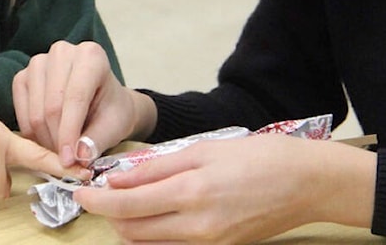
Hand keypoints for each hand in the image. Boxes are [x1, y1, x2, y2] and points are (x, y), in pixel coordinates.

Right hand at [12, 40, 156, 166]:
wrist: (102, 101)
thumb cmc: (111, 110)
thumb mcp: (114, 126)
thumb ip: (96, 140)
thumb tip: (78, 156)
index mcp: (91, 56)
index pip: (75, 97)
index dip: (70, 133)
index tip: (68, 161)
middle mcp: (62, 52)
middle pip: (52, 105)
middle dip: (57, 140)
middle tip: (65, 163)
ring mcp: (39, 62)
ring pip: (35, 110)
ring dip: (45, 139)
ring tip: (59, 153)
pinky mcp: (23, 76)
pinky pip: (20, 110)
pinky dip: (31, 132)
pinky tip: (46, 141)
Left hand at [74, 135, 375, 243]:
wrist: (306, 183)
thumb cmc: (257, 157)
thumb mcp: (203, 149)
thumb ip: (156, 167)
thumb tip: (117, 179)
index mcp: (190, 193)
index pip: (126, 207)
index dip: (96, 201)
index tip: (80, 192)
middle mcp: (197, 227)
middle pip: (132, 232)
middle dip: (110, 215)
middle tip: (102, 194)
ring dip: (130, 226)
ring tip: (130, 201)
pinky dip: (155, 235)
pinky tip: (157, 214)